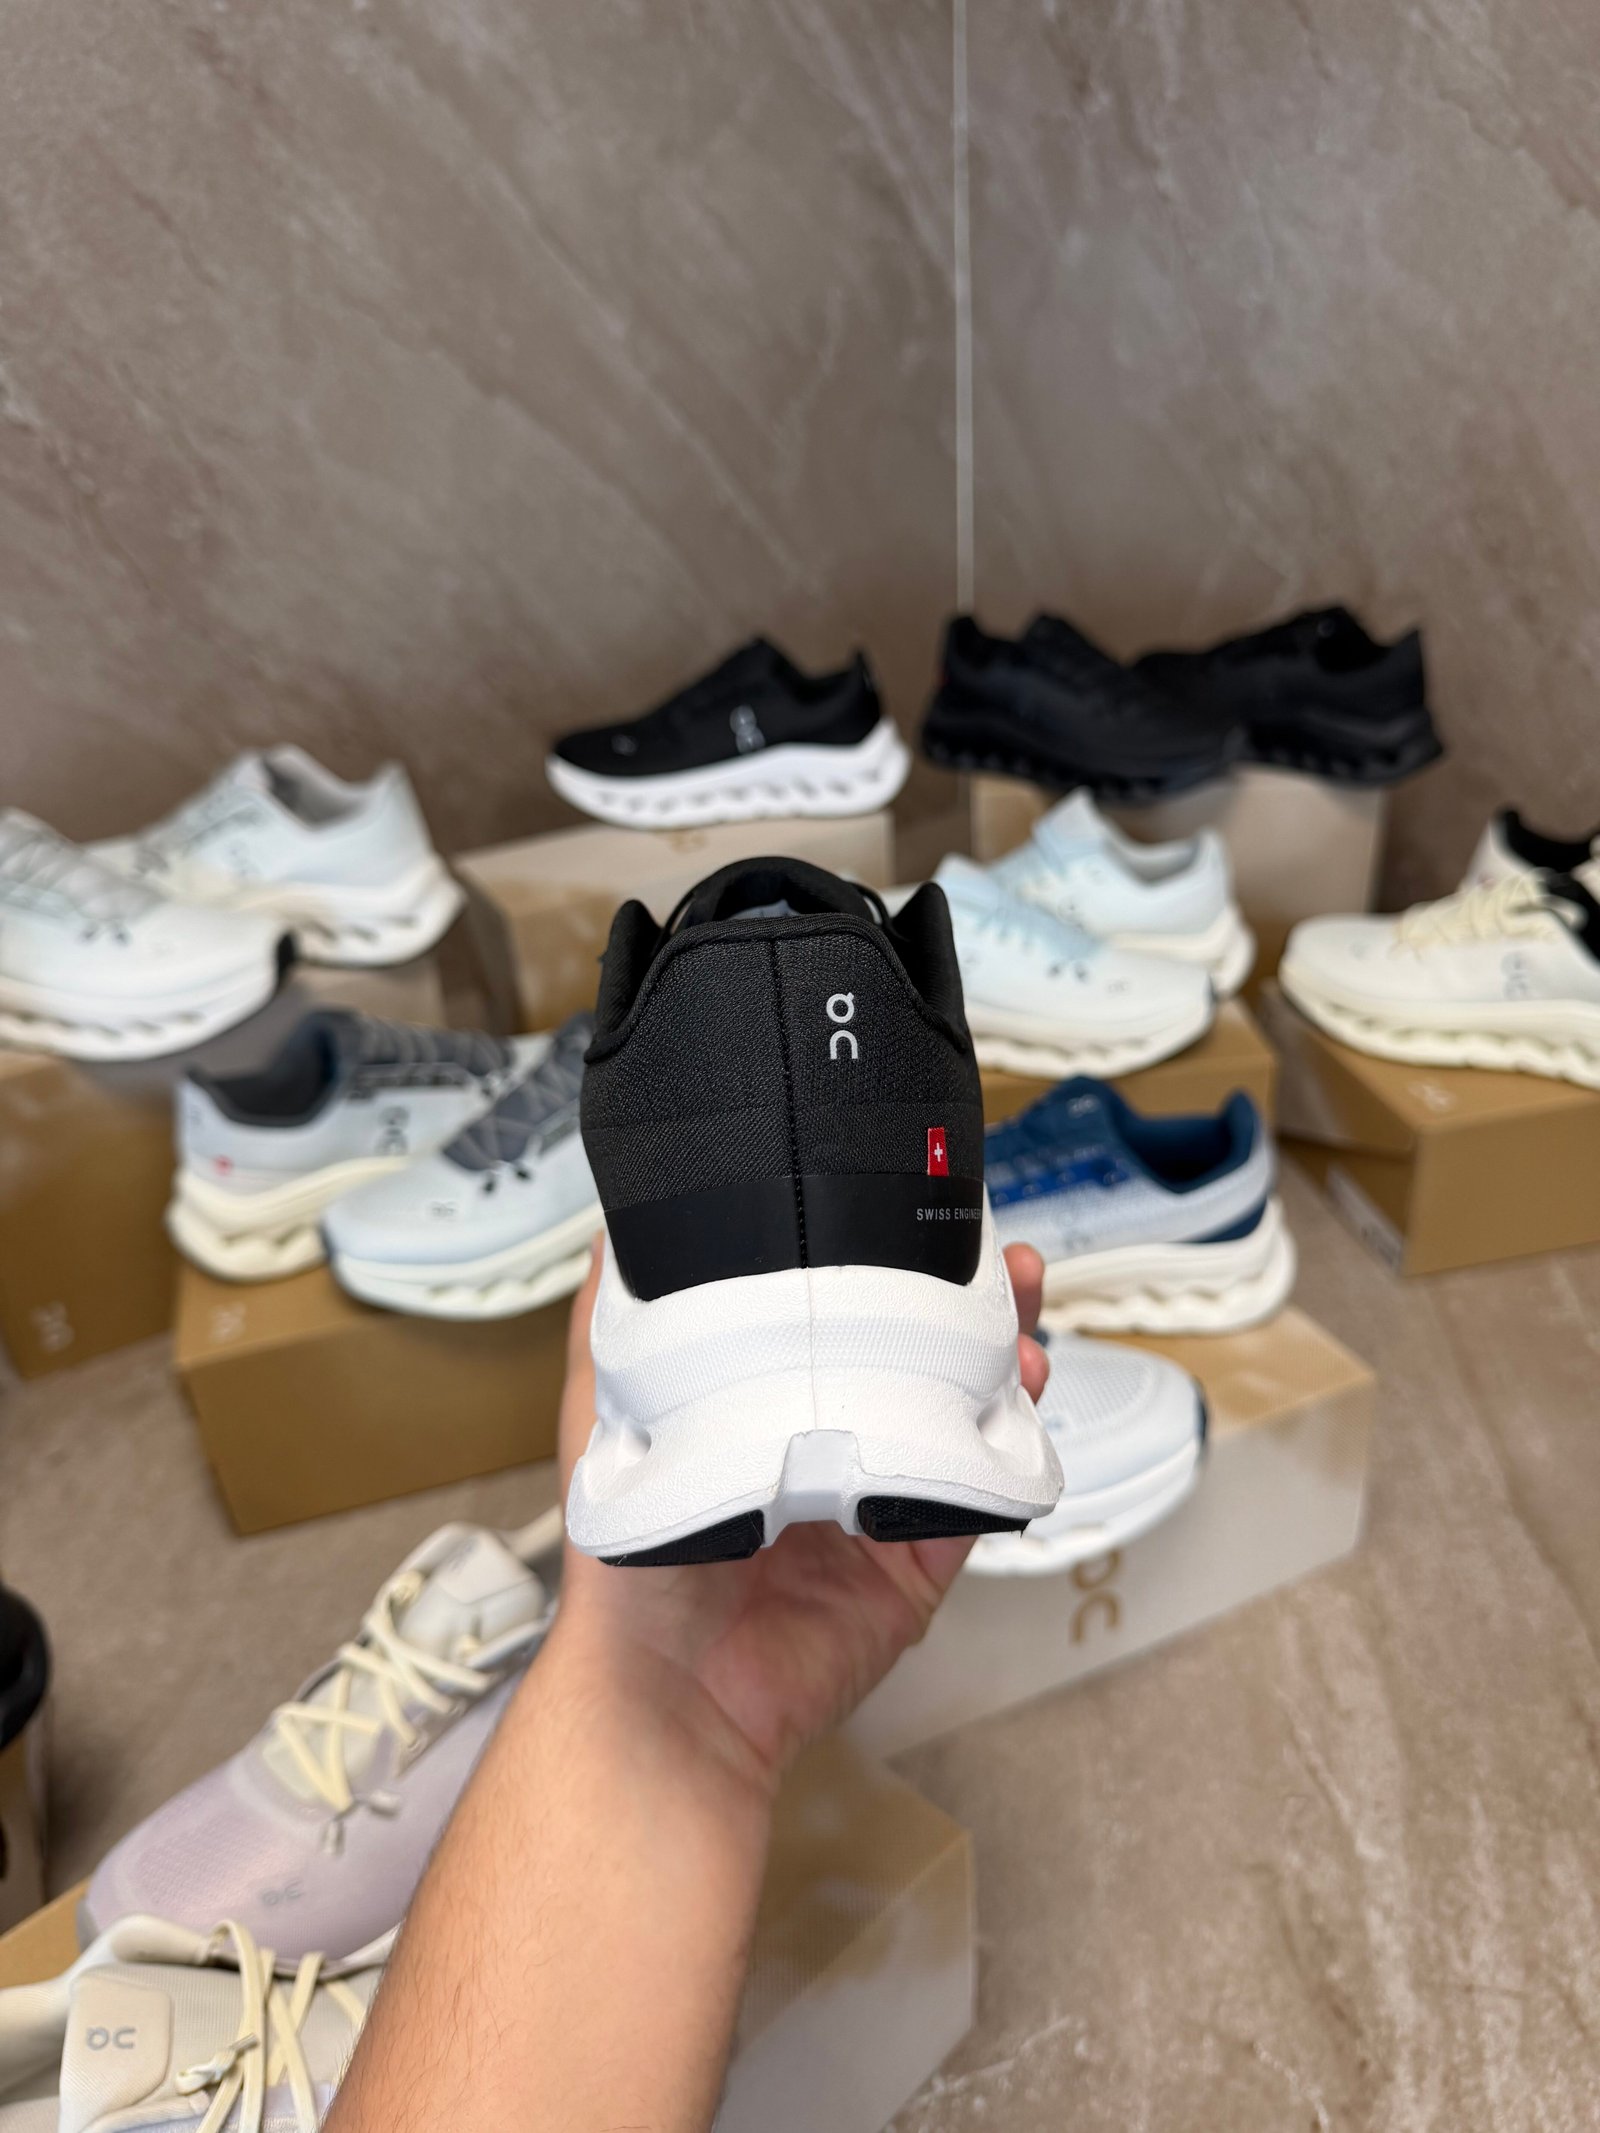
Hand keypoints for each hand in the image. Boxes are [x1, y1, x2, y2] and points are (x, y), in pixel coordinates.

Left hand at [550, 1238, 1049, 1795]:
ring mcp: (878, 1509)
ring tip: (1025, 1316)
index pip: (844, 1324)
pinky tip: (1021, 1399)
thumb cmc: (626, 1562)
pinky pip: (981, 1500)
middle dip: (970, 1308)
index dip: (888, 1272)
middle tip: (998, 1266)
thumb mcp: (605, 1417)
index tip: (915, 1224)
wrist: (665, 1687)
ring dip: (1007, 1362)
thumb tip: (615, 1235)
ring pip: (964, 1418)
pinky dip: (1011, 1449)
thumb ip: (612, 1327)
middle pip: (921, 1362)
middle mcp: (828, 1453)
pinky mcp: (915, 1568)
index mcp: (765, 1412)